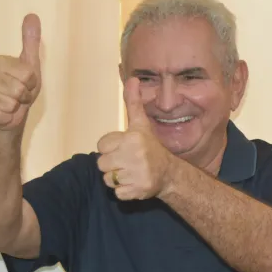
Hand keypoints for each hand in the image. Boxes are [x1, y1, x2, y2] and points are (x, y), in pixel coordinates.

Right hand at [0, 14, 41, 131]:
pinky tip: (2, 112)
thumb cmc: (21, 90)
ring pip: (11, 104)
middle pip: (19, 90)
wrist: (9, 115)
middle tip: (19, 96)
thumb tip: (33, 15)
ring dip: (15, 108)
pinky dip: (7, 118)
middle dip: (24, 97)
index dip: (32, 84)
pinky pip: (2, 116)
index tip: (26, 84)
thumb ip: (31, 42)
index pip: (28, 75)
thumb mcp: (30, 66)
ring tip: (11, 103)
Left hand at [97, 78, 172, 200]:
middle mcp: (134, 155)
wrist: (169, 173)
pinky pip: (117, 193)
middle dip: (112, 165)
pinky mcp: (136, 191)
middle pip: (101, 164)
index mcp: (132, 138)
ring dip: (117, 179)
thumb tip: (133, 78)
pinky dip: (124, 192)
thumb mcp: (141, 124)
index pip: (102, 146)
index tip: (125, 149)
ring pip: (108, 179)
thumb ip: (133, 103)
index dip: (111, 148)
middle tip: (128, 163)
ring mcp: (136, 174)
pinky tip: (135, 184)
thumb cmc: (150, 148)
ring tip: (131, 173)